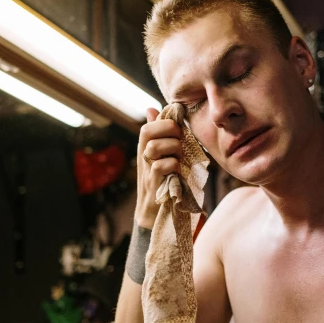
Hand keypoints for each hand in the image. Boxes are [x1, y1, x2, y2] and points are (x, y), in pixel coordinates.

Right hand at [134, 107, 182, 228]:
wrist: (154, 213)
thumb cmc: (164, 181)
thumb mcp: (162, 155)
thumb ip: (160, 134)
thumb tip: (152, 109)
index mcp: (145, 147)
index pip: (149, 124)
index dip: (165, 122)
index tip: (179, 129)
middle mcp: (143, 156)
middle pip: (147, 131)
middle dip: (170, 131)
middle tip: (181, 140)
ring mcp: (146, 170)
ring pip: (154, 146)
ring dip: (173, 148)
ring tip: (180, 156)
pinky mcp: (153, 184)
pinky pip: (161, 166)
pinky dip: (173, 165)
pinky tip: (178, 170)